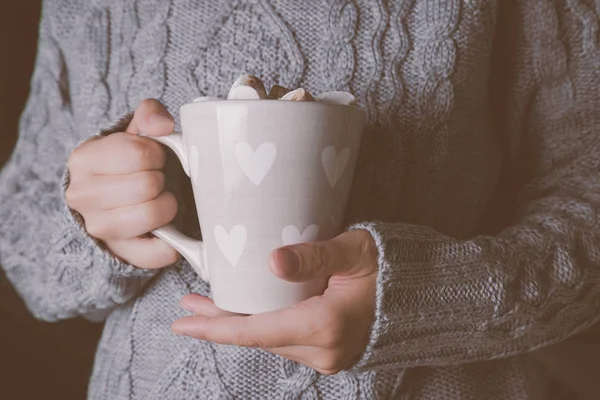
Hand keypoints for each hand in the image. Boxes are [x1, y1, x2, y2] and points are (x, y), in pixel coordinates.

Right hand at [66, 99, 179, 268]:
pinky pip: (154, 253)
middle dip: (162, 180)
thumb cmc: (130, 163)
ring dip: (167, 206)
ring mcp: (98, 228)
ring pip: (151, 215)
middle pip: (147, 185)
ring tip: (161, 200)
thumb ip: (150, 115)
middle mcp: (82, 196)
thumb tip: (161, 124)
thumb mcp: (137, 132)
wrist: (116, 198)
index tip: (154, 158)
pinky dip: (171, 245)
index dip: (157, 154)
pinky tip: (171, 234)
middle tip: (158, 180)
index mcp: (84, 160)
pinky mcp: (120, 253)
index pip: (138, 153)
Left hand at [171, 229, 377, 374]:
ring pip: (270, 340)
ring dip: (241, 323)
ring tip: (212, 304)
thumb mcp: (353, 251)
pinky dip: (263, 326)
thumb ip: (314, 255)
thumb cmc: (391, 267)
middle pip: (257, 337)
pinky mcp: (330, 353)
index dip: (214, 328)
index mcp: (324, 325)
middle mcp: (323, 350)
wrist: (423, 293)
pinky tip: (250, 311)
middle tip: (189, 306)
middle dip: (221, 322)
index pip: (255, 332)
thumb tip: (273, 261)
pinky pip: (286, 341)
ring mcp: (327, 356)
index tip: (182, 324)